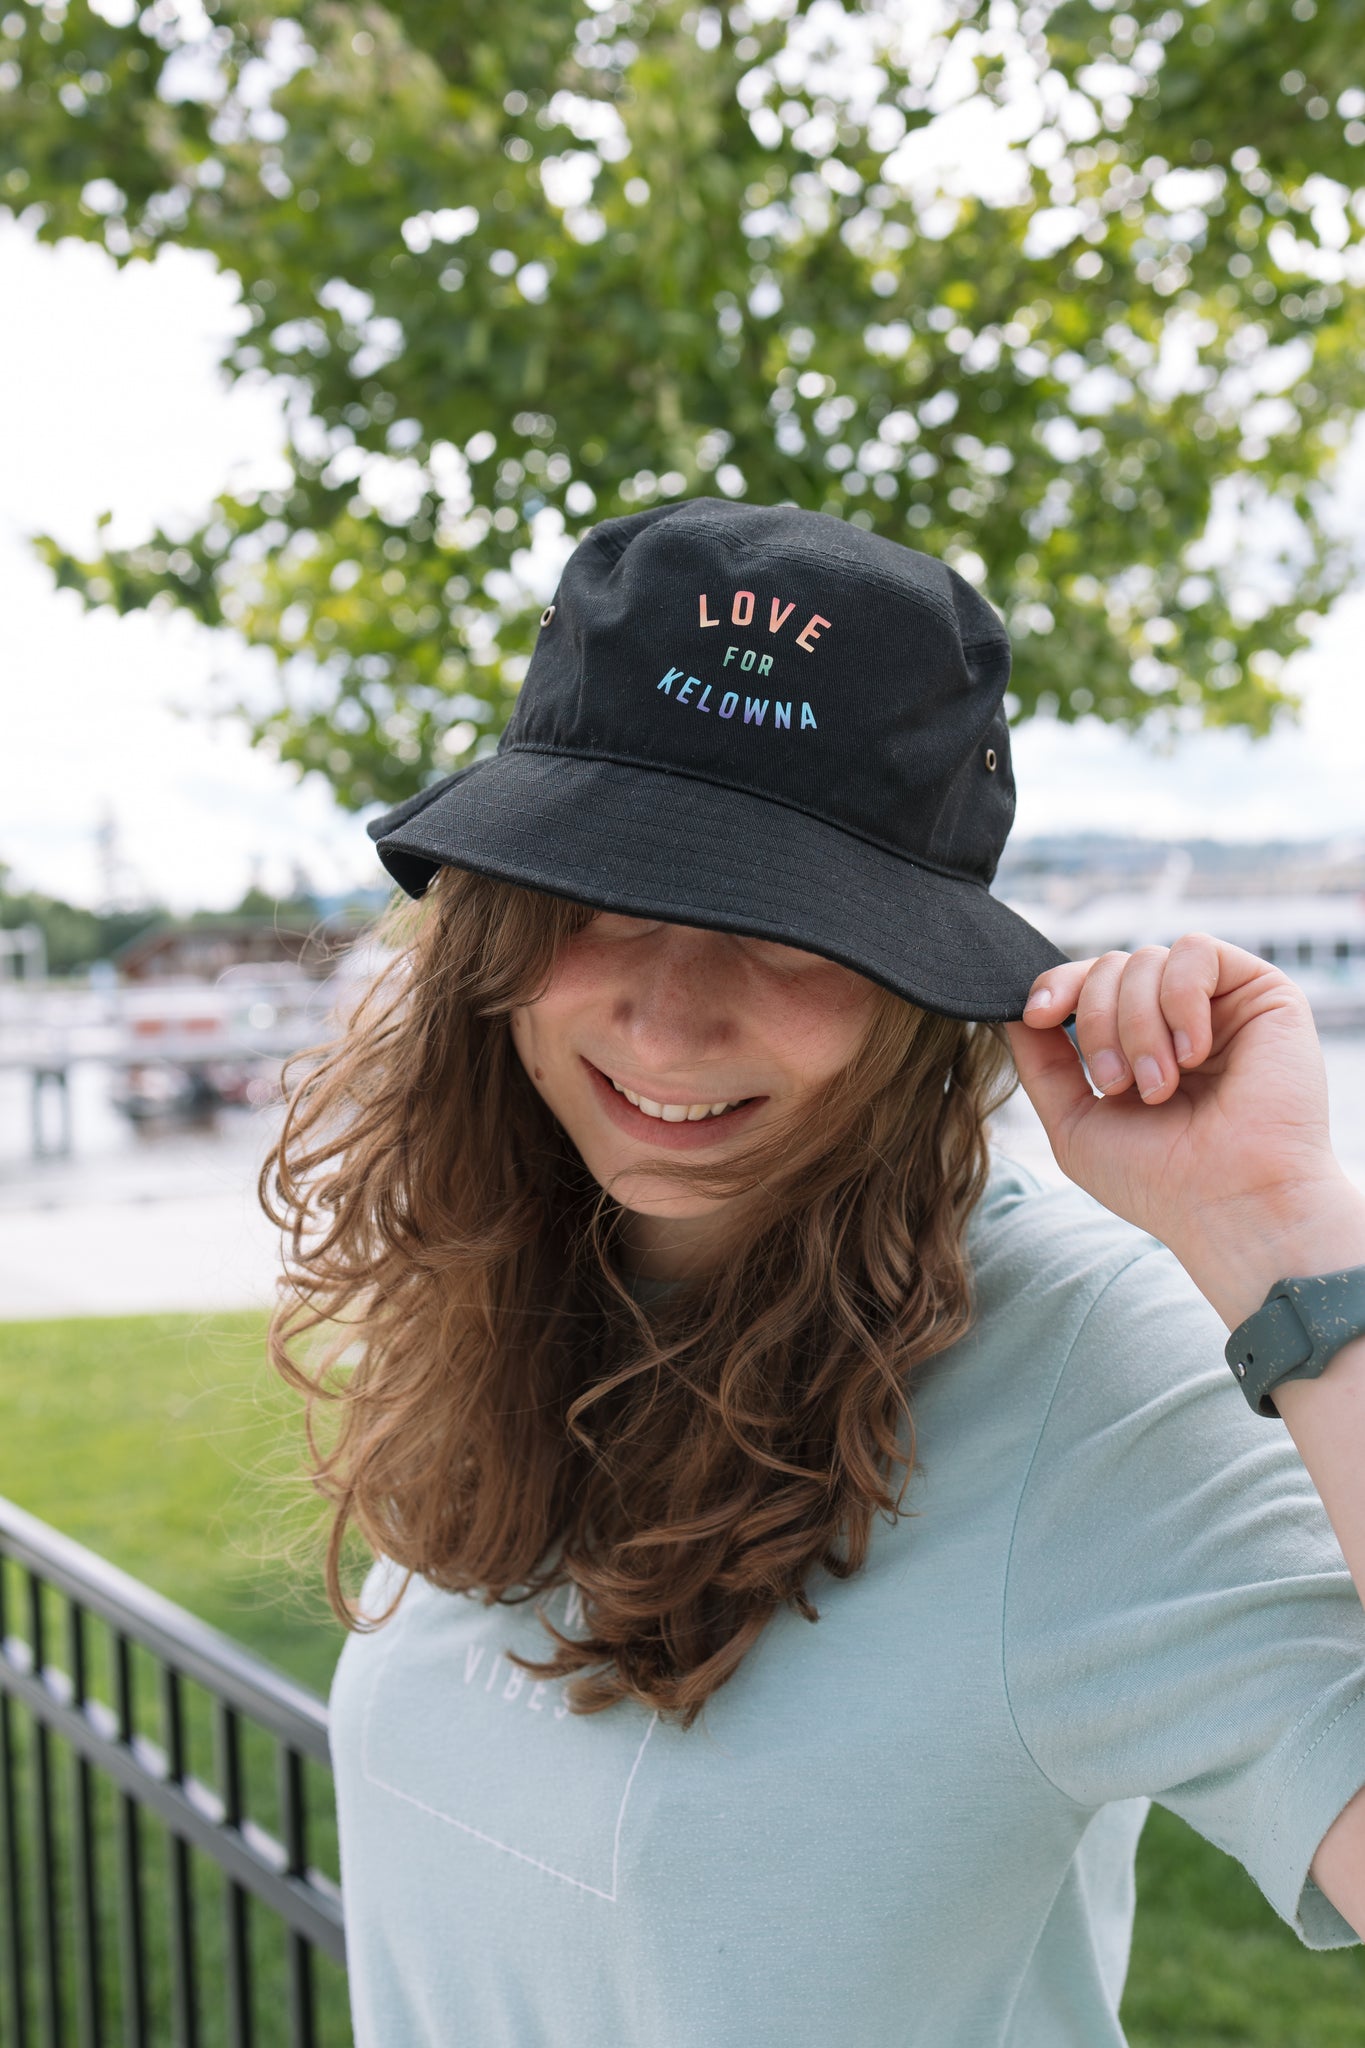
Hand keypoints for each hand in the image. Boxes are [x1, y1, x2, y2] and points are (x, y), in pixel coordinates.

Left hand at [1004, 935, 1351, 1314]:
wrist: (1230, 1203)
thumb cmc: (1158, 1179)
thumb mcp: (1075, 1122)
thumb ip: (1042, 1063)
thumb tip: (1014, 1010)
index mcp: (1138, 1045)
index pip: (1088, 983)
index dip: (1057, 986)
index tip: (1039, 1014)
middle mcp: (1178, 1019)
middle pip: (1110, 966)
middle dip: (1098, 1023)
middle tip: (1120, 1086)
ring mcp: (1220, 1004)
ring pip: (1147, 959)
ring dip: (1138, 1025)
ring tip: (1161, 1085)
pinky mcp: (1262, 991)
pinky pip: (1197, 951)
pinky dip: (1181, 1000)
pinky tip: (1194, 1054)